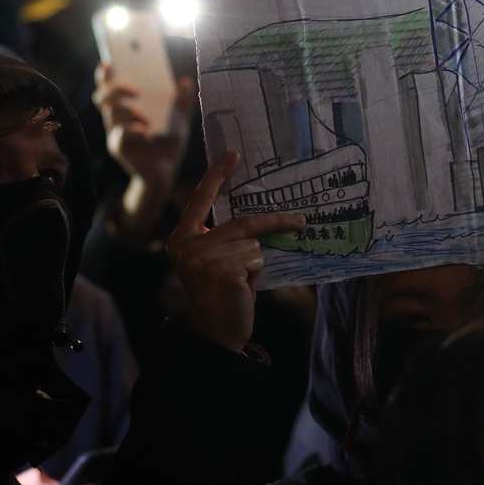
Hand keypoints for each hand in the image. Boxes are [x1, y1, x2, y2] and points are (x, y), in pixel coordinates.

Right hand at [96, 62, 184, 188]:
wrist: (167, 173)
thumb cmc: (169, 145)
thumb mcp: (180, 120)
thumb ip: (182, 101)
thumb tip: (185, 80)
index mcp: (129, 108)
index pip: (110, 87)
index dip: (105, 75)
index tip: (109, 62)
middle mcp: (118, 119)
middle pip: (103, 97)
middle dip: (115, 89)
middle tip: (136, 90)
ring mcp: (116, 133)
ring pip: (110, 113)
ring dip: (127, 110)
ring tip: (145, 117)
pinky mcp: (119, 148)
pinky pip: (119, 134)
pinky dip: (132, 128)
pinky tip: (146, 130)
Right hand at [167, 150, 304, 351]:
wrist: (216, 331)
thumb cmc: (221, 291)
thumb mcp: (214, 260)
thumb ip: (224, 238)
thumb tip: (259, 217)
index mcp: (182, 238)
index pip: (201, 200)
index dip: (217, 175)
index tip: (233, 153)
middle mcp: (187, 245)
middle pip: (243, 223)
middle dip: (276, 222)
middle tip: (301, 220)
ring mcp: (204, 258)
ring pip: (253, 244)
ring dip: (256, 262)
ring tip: (242, 281)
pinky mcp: (223, 271)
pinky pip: (257, 260)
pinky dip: (257, 273)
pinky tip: (242, 288)